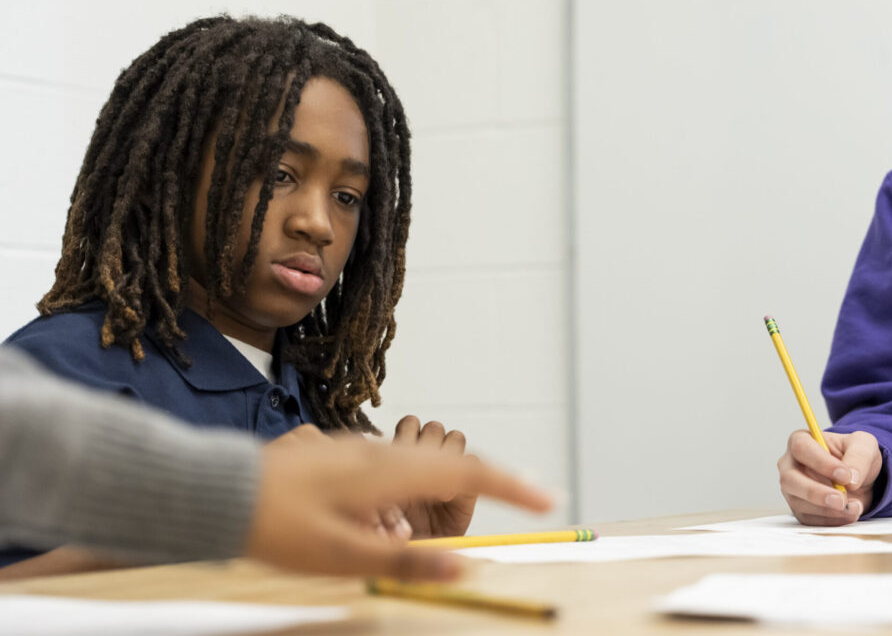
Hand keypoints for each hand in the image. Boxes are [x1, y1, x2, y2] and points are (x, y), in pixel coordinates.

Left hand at [247, 437, 553, 577]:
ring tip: (454, 518)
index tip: (547, 498)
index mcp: (389, 473)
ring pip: (423, 464)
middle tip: (524, 499)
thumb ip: (405, 562)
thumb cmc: (276, 526)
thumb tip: (464, 568)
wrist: (216, 492)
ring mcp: (360, 451)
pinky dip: (420, 485)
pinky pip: (397, 467)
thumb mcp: (342, 556)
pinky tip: (398, 516)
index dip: (512, 485)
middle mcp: (381, 453)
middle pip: (453, 462)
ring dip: (449, 487)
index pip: (467, 472)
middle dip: (493, 480)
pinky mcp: (342, 457)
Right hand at [777, 429, 880, 525]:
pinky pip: (808, 519)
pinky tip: (847, 514)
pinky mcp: (800, 509)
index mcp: (801, 440)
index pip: (801, 449)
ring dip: (828, 510)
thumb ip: (858, 457)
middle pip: (790, 479)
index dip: (821, 462)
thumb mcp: (864, 445)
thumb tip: (851, 478)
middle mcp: (790, 465)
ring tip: (854, 507)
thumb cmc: (855, 456)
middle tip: (841, 500)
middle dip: (816, 492)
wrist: (859, 479)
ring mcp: (792, 489)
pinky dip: (830, 521)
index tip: (845, 475)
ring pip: (798, 503)